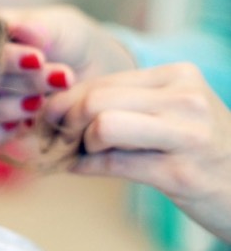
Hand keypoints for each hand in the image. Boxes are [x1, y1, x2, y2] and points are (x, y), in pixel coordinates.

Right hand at [0, 5, 125, 155]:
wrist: (89, 76)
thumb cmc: (68, 42)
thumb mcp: (61, 27)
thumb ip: (40, 26)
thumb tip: (18, 28)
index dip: (6, 58)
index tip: (38, 60)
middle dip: (18, 83)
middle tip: (59, 80)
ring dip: (11, 108)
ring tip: (44, 101)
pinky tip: (26, 124)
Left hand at [41, 63, 230, 242]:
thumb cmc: (202, 152)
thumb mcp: (172, 114)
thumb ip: (122, 104)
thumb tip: (56, 107)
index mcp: (178, 76)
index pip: (103, 80)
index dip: (65, 100)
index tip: (48, 118)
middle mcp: (184, 99)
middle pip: (96, 99)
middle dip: (65, 121)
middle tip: (56, 138)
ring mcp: (186, 135)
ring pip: (103, 125)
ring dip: (79, 144)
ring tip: (79, 153)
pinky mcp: (181, 173)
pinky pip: (114, 164)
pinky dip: (87, 167)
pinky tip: (80, 168)